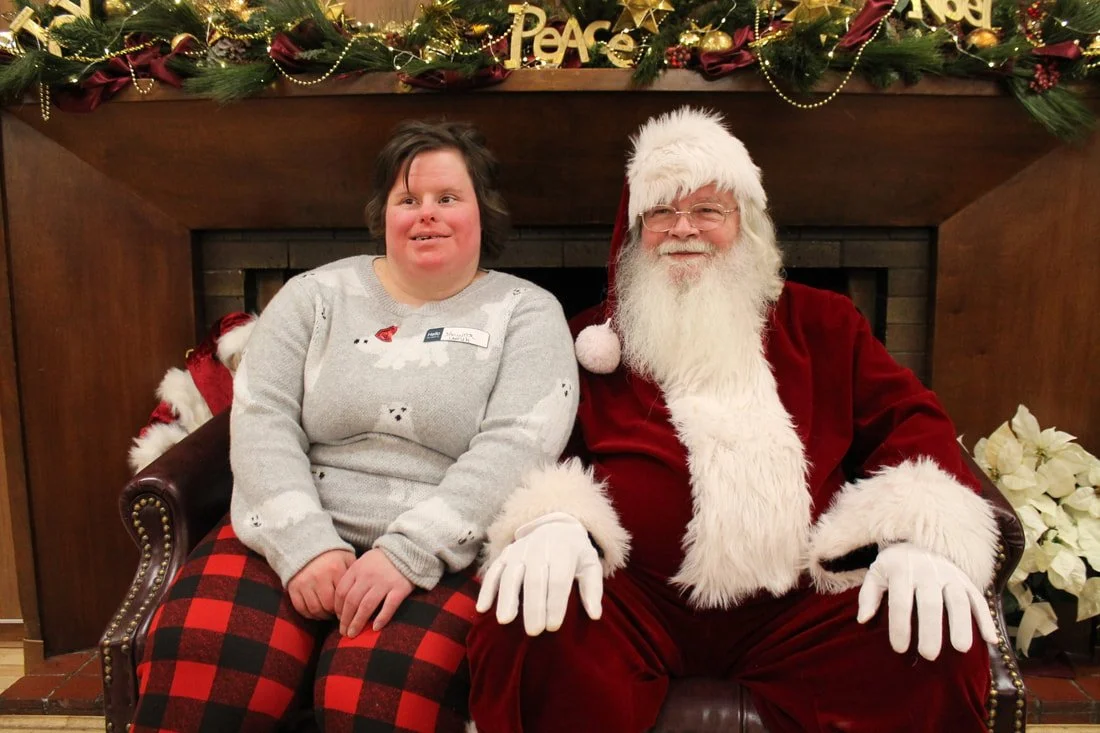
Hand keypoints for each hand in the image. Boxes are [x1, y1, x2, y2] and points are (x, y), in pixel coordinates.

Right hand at [287, 549, 354, 619]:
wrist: (307, 546)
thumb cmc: (332, 556)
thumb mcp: (347, 559)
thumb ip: (354, 574)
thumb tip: (363, 592)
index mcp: (335, 570)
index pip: (342, 597)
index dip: (346, 607)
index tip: (348, 610)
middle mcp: (319, 577)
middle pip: (328, 606)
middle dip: (334, 613)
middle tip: (338, 614)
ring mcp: (304, 583)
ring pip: (315, 610)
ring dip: (323, 615)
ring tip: (329, 613)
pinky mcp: (293, 588)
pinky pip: (301, 608)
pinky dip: (309, 614)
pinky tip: (317, 611)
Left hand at [334, 549, 414, 636]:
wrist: (408, 549)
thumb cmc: (382, 560)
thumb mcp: (363, 562)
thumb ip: (353, 578)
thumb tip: (341, 604)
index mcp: (357, 569)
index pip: (341, 592)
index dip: (337, 608)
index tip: (338, 619)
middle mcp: (369, 576)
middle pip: (352, 602)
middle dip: (345, 620)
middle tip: (343, 633)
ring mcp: (385, 582)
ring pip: (366, 606)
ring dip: (358, 623)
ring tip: (353, 634)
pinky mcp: (400, 588)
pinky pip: (389, 606)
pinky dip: (381, 618)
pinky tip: (375, 628)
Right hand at [476, 512, 602, 635]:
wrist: (557, 524)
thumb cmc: (575, 553)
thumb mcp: (590, 564)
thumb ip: (593, 589)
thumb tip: (595, 615)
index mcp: (563, 551)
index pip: (558, 580)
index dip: (555, 603)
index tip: (553, 627)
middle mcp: (539, 549)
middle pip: (534, 580)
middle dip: (533, 607)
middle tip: (533, 632)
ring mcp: (519, 550)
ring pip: (511, 575)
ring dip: (507, 598)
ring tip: (505, 621)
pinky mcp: (505, 554)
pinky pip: (493, 571)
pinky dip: (486, 589)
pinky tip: (482, 608)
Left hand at [857, 543, 997, 660]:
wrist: (920, 539)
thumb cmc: (895, 564)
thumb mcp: (876, 572)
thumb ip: (868, 595)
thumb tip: (863, 619)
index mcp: (901, 570)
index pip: (900, 602)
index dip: (900, 626)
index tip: (900, 649)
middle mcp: (927, 571)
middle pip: (930, 604)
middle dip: (930, 630)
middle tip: (929, 655)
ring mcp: (950, 574)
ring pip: (958, 600)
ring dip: (961, 624)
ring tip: (961, 648)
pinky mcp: (966, 579)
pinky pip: (978, 598)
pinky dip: (986, 618)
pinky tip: (991, 639)